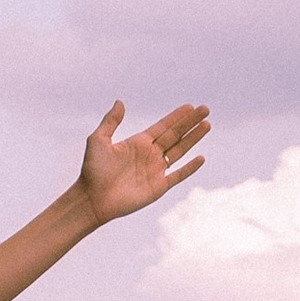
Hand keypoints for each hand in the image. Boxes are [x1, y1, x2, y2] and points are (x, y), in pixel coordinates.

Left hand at [78, 100, 208, 225]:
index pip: (163, 126)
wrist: (92, 199)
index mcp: (138, 142)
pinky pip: (178, 175)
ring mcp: (155, 171)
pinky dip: (190, 168)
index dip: (177, 116)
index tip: (190, 106)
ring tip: (207, 125)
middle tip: (205, 109)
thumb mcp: (98, 140)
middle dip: (190, 122)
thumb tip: (120, 102)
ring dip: (193, 138)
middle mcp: (149, 155)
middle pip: (175, 135)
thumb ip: (110, 121)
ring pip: (180, 151)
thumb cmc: (92, 171)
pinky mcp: (158, 187)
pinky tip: (201, 158)